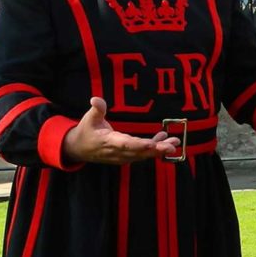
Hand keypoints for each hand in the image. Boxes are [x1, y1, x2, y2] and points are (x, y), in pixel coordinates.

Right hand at [62, 97, 180, 164]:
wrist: (79, 149)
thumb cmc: (86, 131)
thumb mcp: (89, 118)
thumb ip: (96, 109)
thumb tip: (96, 99)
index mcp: (109, 142)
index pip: (126, 144)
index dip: (139, 145)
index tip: (152, 144)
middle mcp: (118, 152)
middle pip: (139, 152)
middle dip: (157, 149)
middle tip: (172, 146)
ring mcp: (123, 157)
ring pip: (144, 154)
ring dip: (160, 149)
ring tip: (175, 142)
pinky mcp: (127, 157)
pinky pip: (143, 154)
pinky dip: (154, 148)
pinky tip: (165, 138)